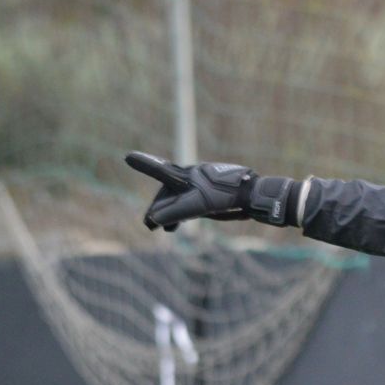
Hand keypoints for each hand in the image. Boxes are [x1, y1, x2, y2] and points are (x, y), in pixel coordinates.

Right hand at [125, 151, 296, 230]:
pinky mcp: (210, 197)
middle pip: (168, 193)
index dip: (145, 164)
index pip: (161, 171)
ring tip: (162, 227)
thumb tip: (153, 221)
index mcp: (187, 176)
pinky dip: (182, 214)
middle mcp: (191, 178)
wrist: (255, 196)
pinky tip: (178, 225)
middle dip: (158, 206)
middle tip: (149, 223)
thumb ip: (175, 212)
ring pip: (178, 200)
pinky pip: (191, 204)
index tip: (129, 157)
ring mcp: (201, 187)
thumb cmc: (229, 196)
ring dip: (169, 212)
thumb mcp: (199, 204)